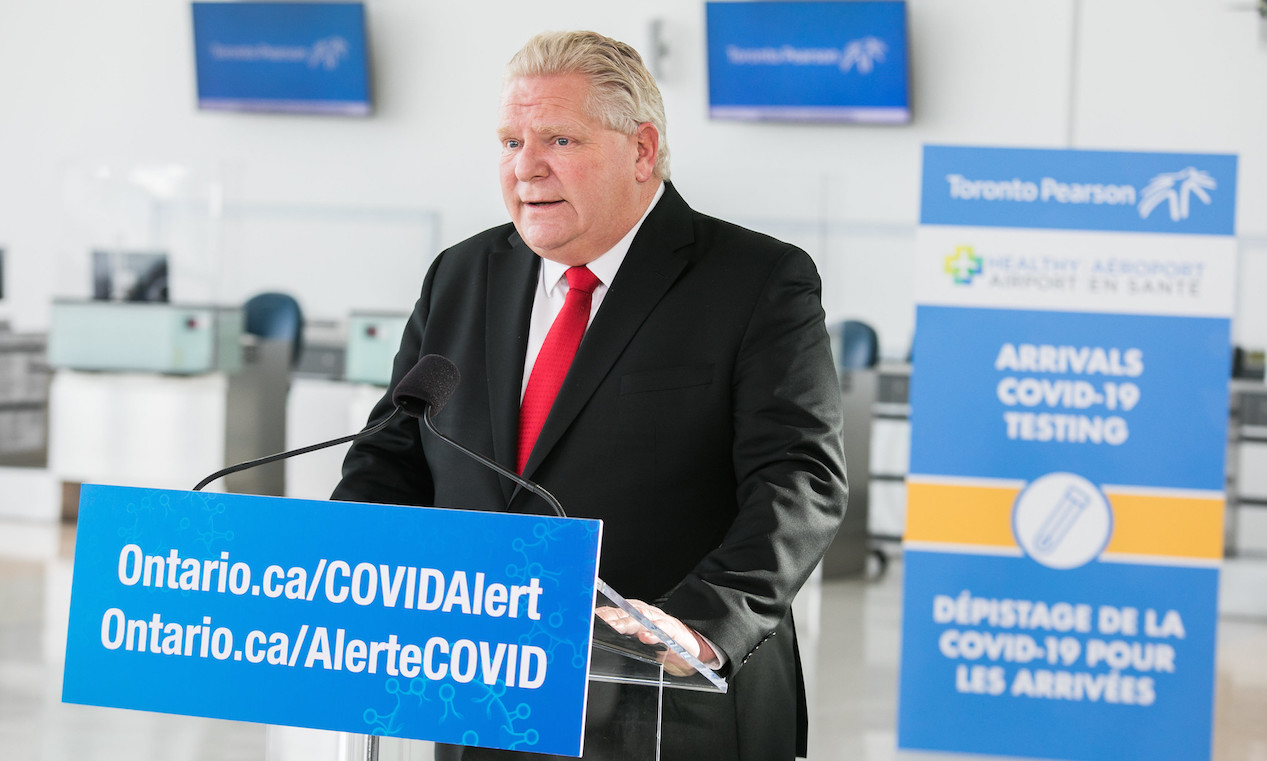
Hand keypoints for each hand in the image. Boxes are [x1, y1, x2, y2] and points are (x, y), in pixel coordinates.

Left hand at [594, 599, 715, 676]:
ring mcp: (662, 623)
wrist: (695, 647)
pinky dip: (654, 633)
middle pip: (629, 612)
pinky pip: (664, 631)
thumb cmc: (666, 644)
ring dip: (629, 622)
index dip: (606, 613)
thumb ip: (628, 637)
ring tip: (616, 627)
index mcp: (640, 616)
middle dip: (613, 617)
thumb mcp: (644, 640)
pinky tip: (645, 637)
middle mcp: (650, 616)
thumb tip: (604, 639)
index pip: (620, 611)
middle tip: (599, 622)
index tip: (591, 617)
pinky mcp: (675, 633)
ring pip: (644, 618)